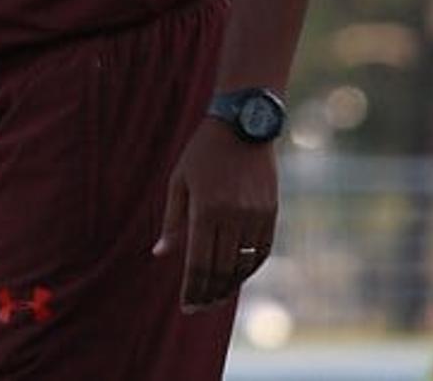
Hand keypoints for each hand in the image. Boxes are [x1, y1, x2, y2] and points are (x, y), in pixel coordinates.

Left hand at [152, 119, 277, 312]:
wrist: (244, 124)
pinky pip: (262, 250)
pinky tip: (237, 275)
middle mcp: (233, 216)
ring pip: (244, 264)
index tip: (186, 307)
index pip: (199, 263)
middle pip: (222, 269)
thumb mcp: (179, 182)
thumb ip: (172, 222)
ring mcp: (256, 215)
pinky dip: (249, 267)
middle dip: (209, 293)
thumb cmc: (202, 153)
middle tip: (198, 307)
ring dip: (230, 285)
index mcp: (205, 209)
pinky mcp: (272, 212)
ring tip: (216, 296)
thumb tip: (160, 255)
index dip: (192, 290)